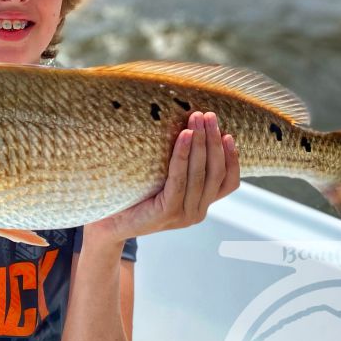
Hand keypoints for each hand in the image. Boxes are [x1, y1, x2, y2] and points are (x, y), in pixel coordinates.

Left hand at [84, 112, 239, 244]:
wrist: (108, 224)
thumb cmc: (134, 197)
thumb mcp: (164, 181)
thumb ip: (182, 168)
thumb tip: (191, 129)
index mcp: (200, 205)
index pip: (229, 183)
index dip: (232, 158)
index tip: (228, 134)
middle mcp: (197, 212)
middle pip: (215, 173)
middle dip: (214, 140)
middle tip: (209, 115)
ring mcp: (184, 215)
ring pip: (200, 173)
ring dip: (201, 142)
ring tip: (197, 118)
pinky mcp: (168, 212)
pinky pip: (180, 178)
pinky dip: (183, 154)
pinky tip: (184, 135)